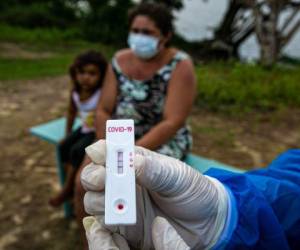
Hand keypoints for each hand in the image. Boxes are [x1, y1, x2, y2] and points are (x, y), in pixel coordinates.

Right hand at [81, 140, 228, 249]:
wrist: (206, 221)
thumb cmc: (192, 190)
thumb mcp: (177, 176)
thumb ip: (154, 170)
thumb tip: (132, 161)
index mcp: (136, 162)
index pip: (110, 152)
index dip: (101, 151)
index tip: (100, 153)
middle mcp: (124, 182)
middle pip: (94, 177)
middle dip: (94, 176)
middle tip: (102, 179)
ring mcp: (123, 205)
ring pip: (94, 200)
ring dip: (98, 200)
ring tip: (115, 202)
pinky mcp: (124, 228)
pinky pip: (105, 225)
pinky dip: (103, 222)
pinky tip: (114, 220)